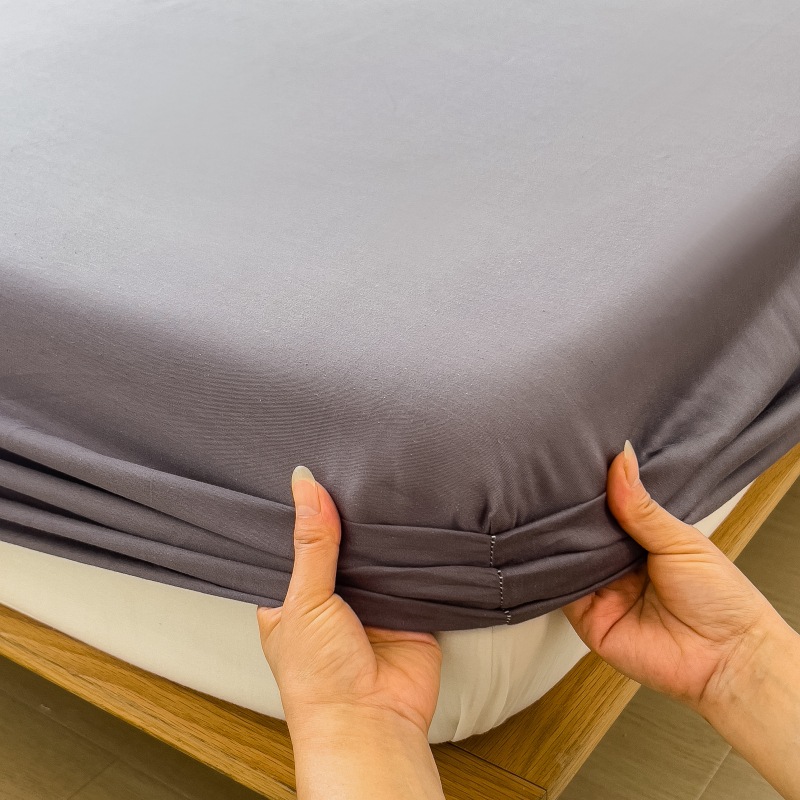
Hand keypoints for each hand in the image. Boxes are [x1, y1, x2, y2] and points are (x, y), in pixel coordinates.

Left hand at [257, 466, 444, 799]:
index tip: (313, 468)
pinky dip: (416, 551)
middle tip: (356, 466)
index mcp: (293, 596)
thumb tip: (305, 485)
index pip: (297, 540)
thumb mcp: (304, 601)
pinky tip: (417, 517)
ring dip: (382, 532)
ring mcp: (372, 601)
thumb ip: (312, 543)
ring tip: (387, 482)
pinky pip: (413, 569)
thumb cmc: (318, 677)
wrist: (370, 723)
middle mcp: (332, 596)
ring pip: (378, 553)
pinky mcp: (408, 607)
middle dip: (348, 517)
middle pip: (341, 542)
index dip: (304, 510)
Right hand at [564, 442, 780, 711]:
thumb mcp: (679, 539)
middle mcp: (615, 563)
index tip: (571, 460)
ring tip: (539, 507)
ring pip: (565, 558)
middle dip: (568, 511)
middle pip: (580, 532)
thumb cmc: (720, 598)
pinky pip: (559, 591)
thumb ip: (641, 505)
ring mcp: (599, 591)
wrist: (728, 659)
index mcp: (640, 540)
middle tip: (546, 479)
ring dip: (557, 539)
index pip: (604, 509)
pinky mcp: (586, 618)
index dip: (589, 489)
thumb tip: (622, 456)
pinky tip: (544, 547)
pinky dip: (551, 571)